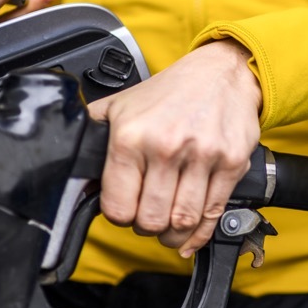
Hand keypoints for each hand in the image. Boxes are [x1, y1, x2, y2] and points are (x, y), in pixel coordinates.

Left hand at [87, 40, 262, 257]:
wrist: (220, 73)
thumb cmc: (169, 93)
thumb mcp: (119, 106)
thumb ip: (94, 141)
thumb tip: (77, 180)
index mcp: (131, 136)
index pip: (118, 207)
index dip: (119, 216)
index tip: (125, 210)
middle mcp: (166, 146)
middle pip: (151, 220)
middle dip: (146, 226)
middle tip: (148, 217)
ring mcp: (202, 156)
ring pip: (182, 222)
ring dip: (172, 234)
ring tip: (168, 225)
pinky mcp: (231, 163)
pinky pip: (213, 215)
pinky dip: (200, 234)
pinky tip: (190, 234)